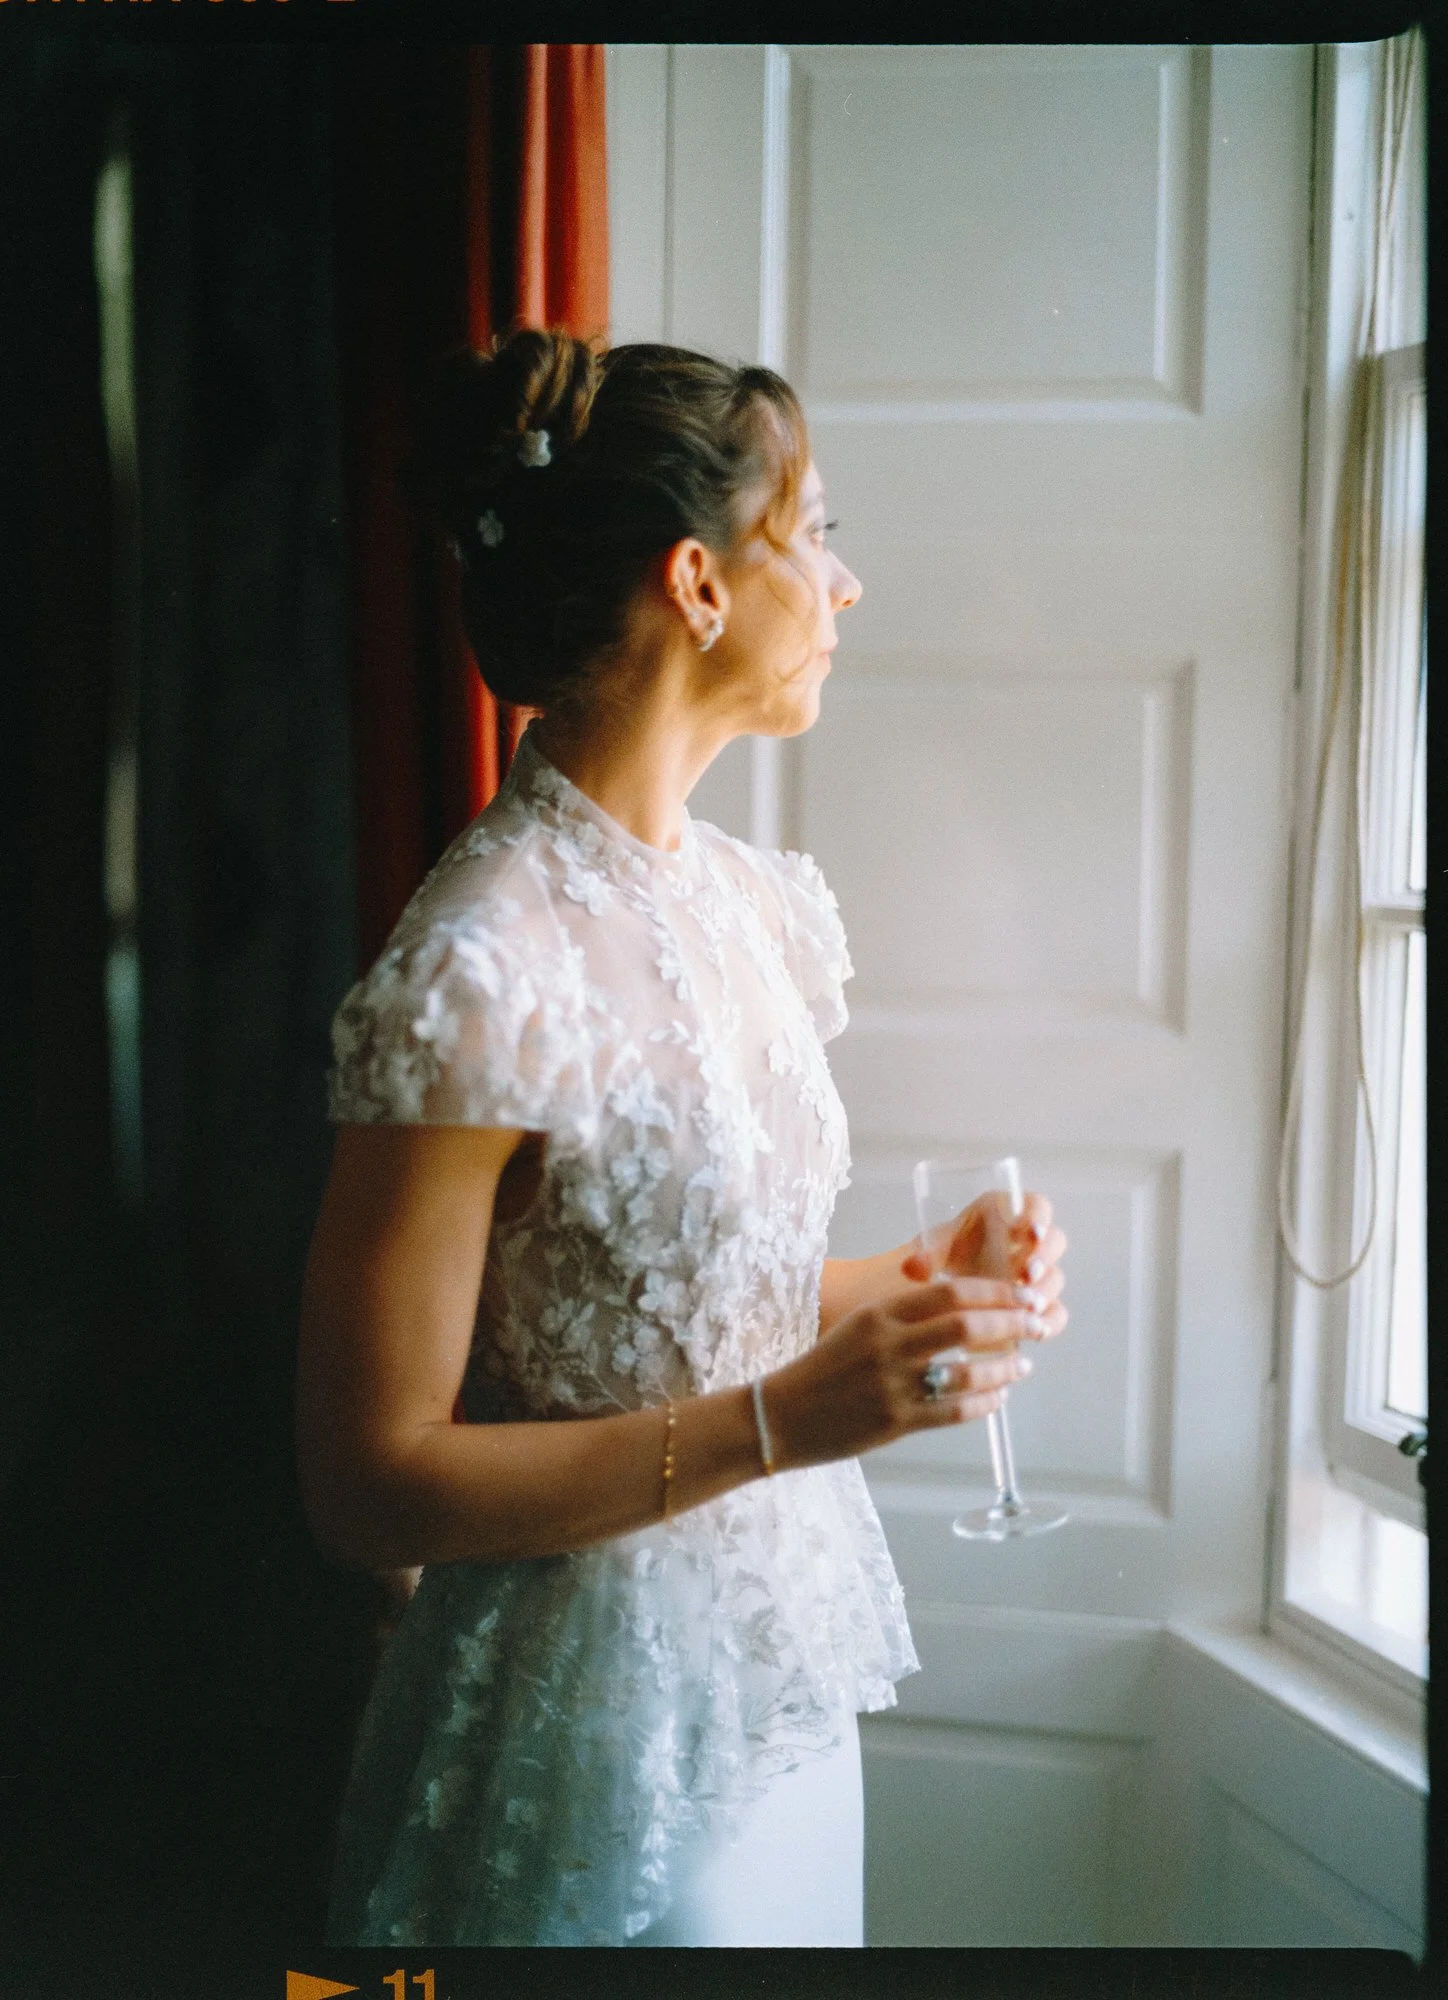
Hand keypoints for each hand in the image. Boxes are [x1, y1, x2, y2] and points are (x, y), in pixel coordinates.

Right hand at [764, 1271, 1044, 1471]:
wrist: (779, 1415)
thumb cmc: (822, 1369)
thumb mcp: (858, 1328)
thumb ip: (904, 1318)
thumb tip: (961, 1311)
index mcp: (879, 1314)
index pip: (950, 1292)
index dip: (994, 1291)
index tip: (1021, 1294)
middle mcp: (888, 1345)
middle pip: (966, 1323)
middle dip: (1012, 1320)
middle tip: (1037, 1322)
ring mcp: (893, 1385)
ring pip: (967, 1370)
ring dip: (1004, 1366)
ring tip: (1023, 1364)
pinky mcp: (896, 1422)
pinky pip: (955, 1411)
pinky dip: (985, 1403)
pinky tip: (998, 1398)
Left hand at [901, 1190, 1067, 1343]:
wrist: (944, 1285)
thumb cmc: (944, 1254)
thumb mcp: (935, 1249)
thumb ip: (927, 1255)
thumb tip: (914, 1267)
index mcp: (1010, 1214)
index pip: (1037, 1207)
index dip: (1038, 1216)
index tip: (1029, 1231)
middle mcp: (1029, 1243)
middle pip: (1054, 1242)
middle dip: (1043, 1258)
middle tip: (1025, 1273)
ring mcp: (1037, 1275)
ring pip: (1055, 1278)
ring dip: (1044, 1290)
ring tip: (1026, 1302)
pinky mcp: (1037, 1305)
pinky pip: (1055, 1312)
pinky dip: (1049, 1320)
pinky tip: (1036, 1329)